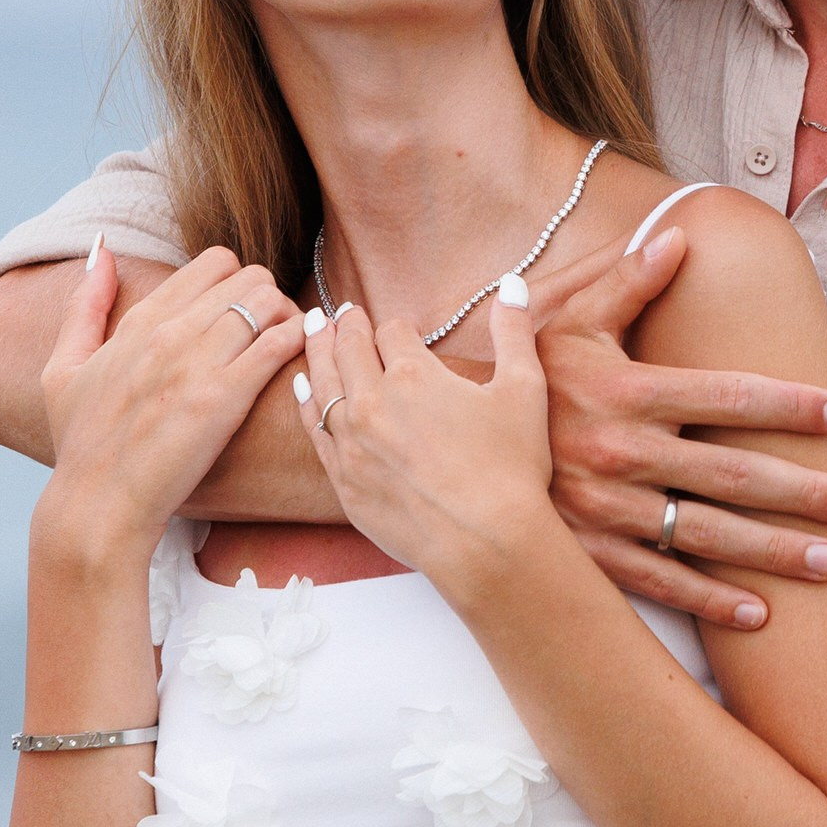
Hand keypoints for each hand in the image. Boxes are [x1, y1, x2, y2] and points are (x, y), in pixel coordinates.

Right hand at [39, 244, 306, 555]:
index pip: (214, 262)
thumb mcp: (63, 368)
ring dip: (287, 318)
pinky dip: (297, 342)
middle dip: (268, 298)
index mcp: (139, 321)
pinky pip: (278, 342)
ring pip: (269, 300)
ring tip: (284, 347)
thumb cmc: (82, 444)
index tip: (240, 313)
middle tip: (270, 331)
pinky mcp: (223, 398)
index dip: (237, 282)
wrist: (97, 505)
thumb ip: (84, 305)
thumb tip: (101, 251)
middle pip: (250, 276)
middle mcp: (168, 332)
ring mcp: (196, 363)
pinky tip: (295, 360)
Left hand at [309, 283, 556, 584]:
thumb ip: (514, 332)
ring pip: (323, 382)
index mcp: (413, 373)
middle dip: (347, 325)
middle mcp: (373, 400)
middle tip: (342, 312)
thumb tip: (513, 284)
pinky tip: (302, 386)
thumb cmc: (511, 468)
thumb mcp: (524, 389)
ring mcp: (351, 441)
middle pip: (348, 348)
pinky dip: (306, 401)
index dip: (399, 326)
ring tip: (312, 330)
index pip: (392, 331)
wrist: (484, 542)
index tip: (402, 329)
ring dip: (317, 351)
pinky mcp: (342, 478)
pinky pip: (314, 428)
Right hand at [535, 230, 826, 631]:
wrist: (444, 451)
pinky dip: (713, 602)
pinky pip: (662, 582)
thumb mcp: (565, 324)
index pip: (726, 397)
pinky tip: (762, 615)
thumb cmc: (518, 381)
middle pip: (733, 475)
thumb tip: (679, 238)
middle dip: (805, 492)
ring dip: (775, 553)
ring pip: (708, 536)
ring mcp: (605, 511)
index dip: (788, 407)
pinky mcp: (588, 556)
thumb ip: (626, 282)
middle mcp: (621, 453)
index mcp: (624, 392)